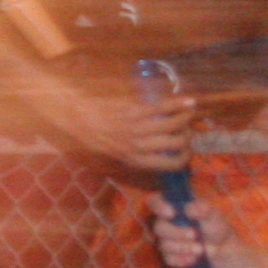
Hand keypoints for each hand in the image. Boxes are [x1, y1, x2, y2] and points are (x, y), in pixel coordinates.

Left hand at [54, 81, 190, 173]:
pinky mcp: (135, 110)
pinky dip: (179, 104)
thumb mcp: (115, 153)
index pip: (170, 165)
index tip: (187, 151)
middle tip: (187, 130)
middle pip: (176, 144)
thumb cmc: (95, 135)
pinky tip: (189, 102)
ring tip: (189, 114)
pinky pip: (163, 108)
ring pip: (173, 125)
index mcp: (135, 159)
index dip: (184, 158)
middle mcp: (139, 146)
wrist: (78, 116)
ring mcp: (138, 128)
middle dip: (187, 137)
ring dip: (186, 119)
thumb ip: (136, 155)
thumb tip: (157, 155)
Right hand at [147, 197, 222, 267]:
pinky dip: (183, 259)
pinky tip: (194, 259)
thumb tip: (188, 209)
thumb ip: (202, 208)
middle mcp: (165, 223)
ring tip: (201, 249)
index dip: (158, 206)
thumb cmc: (215, 226)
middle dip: (176, 232)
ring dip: (183, 247)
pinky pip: (169, 259)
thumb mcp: (213, 214)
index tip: (171, 213)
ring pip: (163, 245)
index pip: (154, 202)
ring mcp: (166, 241)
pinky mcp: (169, 257)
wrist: (222, 249)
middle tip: (194, 235)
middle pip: (158, 227)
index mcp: (173, 207)